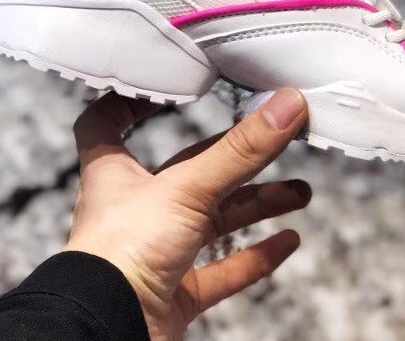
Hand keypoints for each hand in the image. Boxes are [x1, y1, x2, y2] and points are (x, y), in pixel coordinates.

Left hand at [66, 89, 309, 340]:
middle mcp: (134, 209)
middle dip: (236, 159)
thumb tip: (285, 105)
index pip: (106, 122)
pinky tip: (286, 242)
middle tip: (275, 142)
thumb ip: (241, 151)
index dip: (130, 102)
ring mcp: (155, 252)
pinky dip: (254, 256)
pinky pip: (220, 271)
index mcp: (116, 173)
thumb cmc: (120, 257)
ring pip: (212, 221)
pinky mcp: (173, 292)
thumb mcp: (188, 187)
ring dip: (255, 205)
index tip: (165, 88)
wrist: (109, 332)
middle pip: (188, 171)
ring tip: (298, 193)